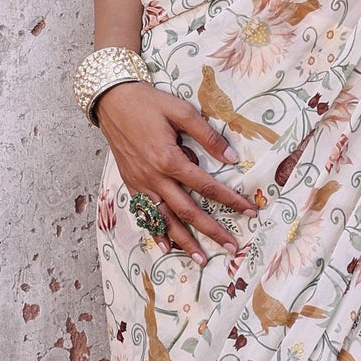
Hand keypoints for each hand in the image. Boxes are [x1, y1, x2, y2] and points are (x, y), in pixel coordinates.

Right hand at [96, 82, 252, 260]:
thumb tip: (231, 158)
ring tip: (201, 259)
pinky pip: (146, 214)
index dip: (230, 199)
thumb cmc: (148, 103)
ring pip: (165, 220)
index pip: (207, 186)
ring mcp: (141, 184)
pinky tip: (166, 247)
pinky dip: (156, 232)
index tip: (249, 211)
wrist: (111, 101)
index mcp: (170, 159)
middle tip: (231, 247)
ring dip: (184, 242)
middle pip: (188, 211)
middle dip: (211, 231)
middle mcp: (155, 177)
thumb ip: (207, 135)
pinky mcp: (131, 185)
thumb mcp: (181, 111)